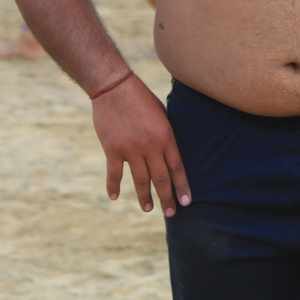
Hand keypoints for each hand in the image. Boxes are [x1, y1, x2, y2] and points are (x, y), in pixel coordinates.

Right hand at [91, 74, 191, 216]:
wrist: (114, 87)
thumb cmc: (141, 98)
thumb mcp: (162, 114)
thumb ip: (166, 135)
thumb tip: (170, 153)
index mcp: (166, 136)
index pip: (177, 168)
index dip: (182, 187)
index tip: (186, 202)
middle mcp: (150, 146)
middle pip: (161, 179)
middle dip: (167, 198)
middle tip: (171, 213)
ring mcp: (131, 149)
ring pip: (141, 180)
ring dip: (145, 197)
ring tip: (149, 209)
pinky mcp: (113, 149)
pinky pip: (115, 174)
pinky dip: (114, 186)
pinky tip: (115, 197)